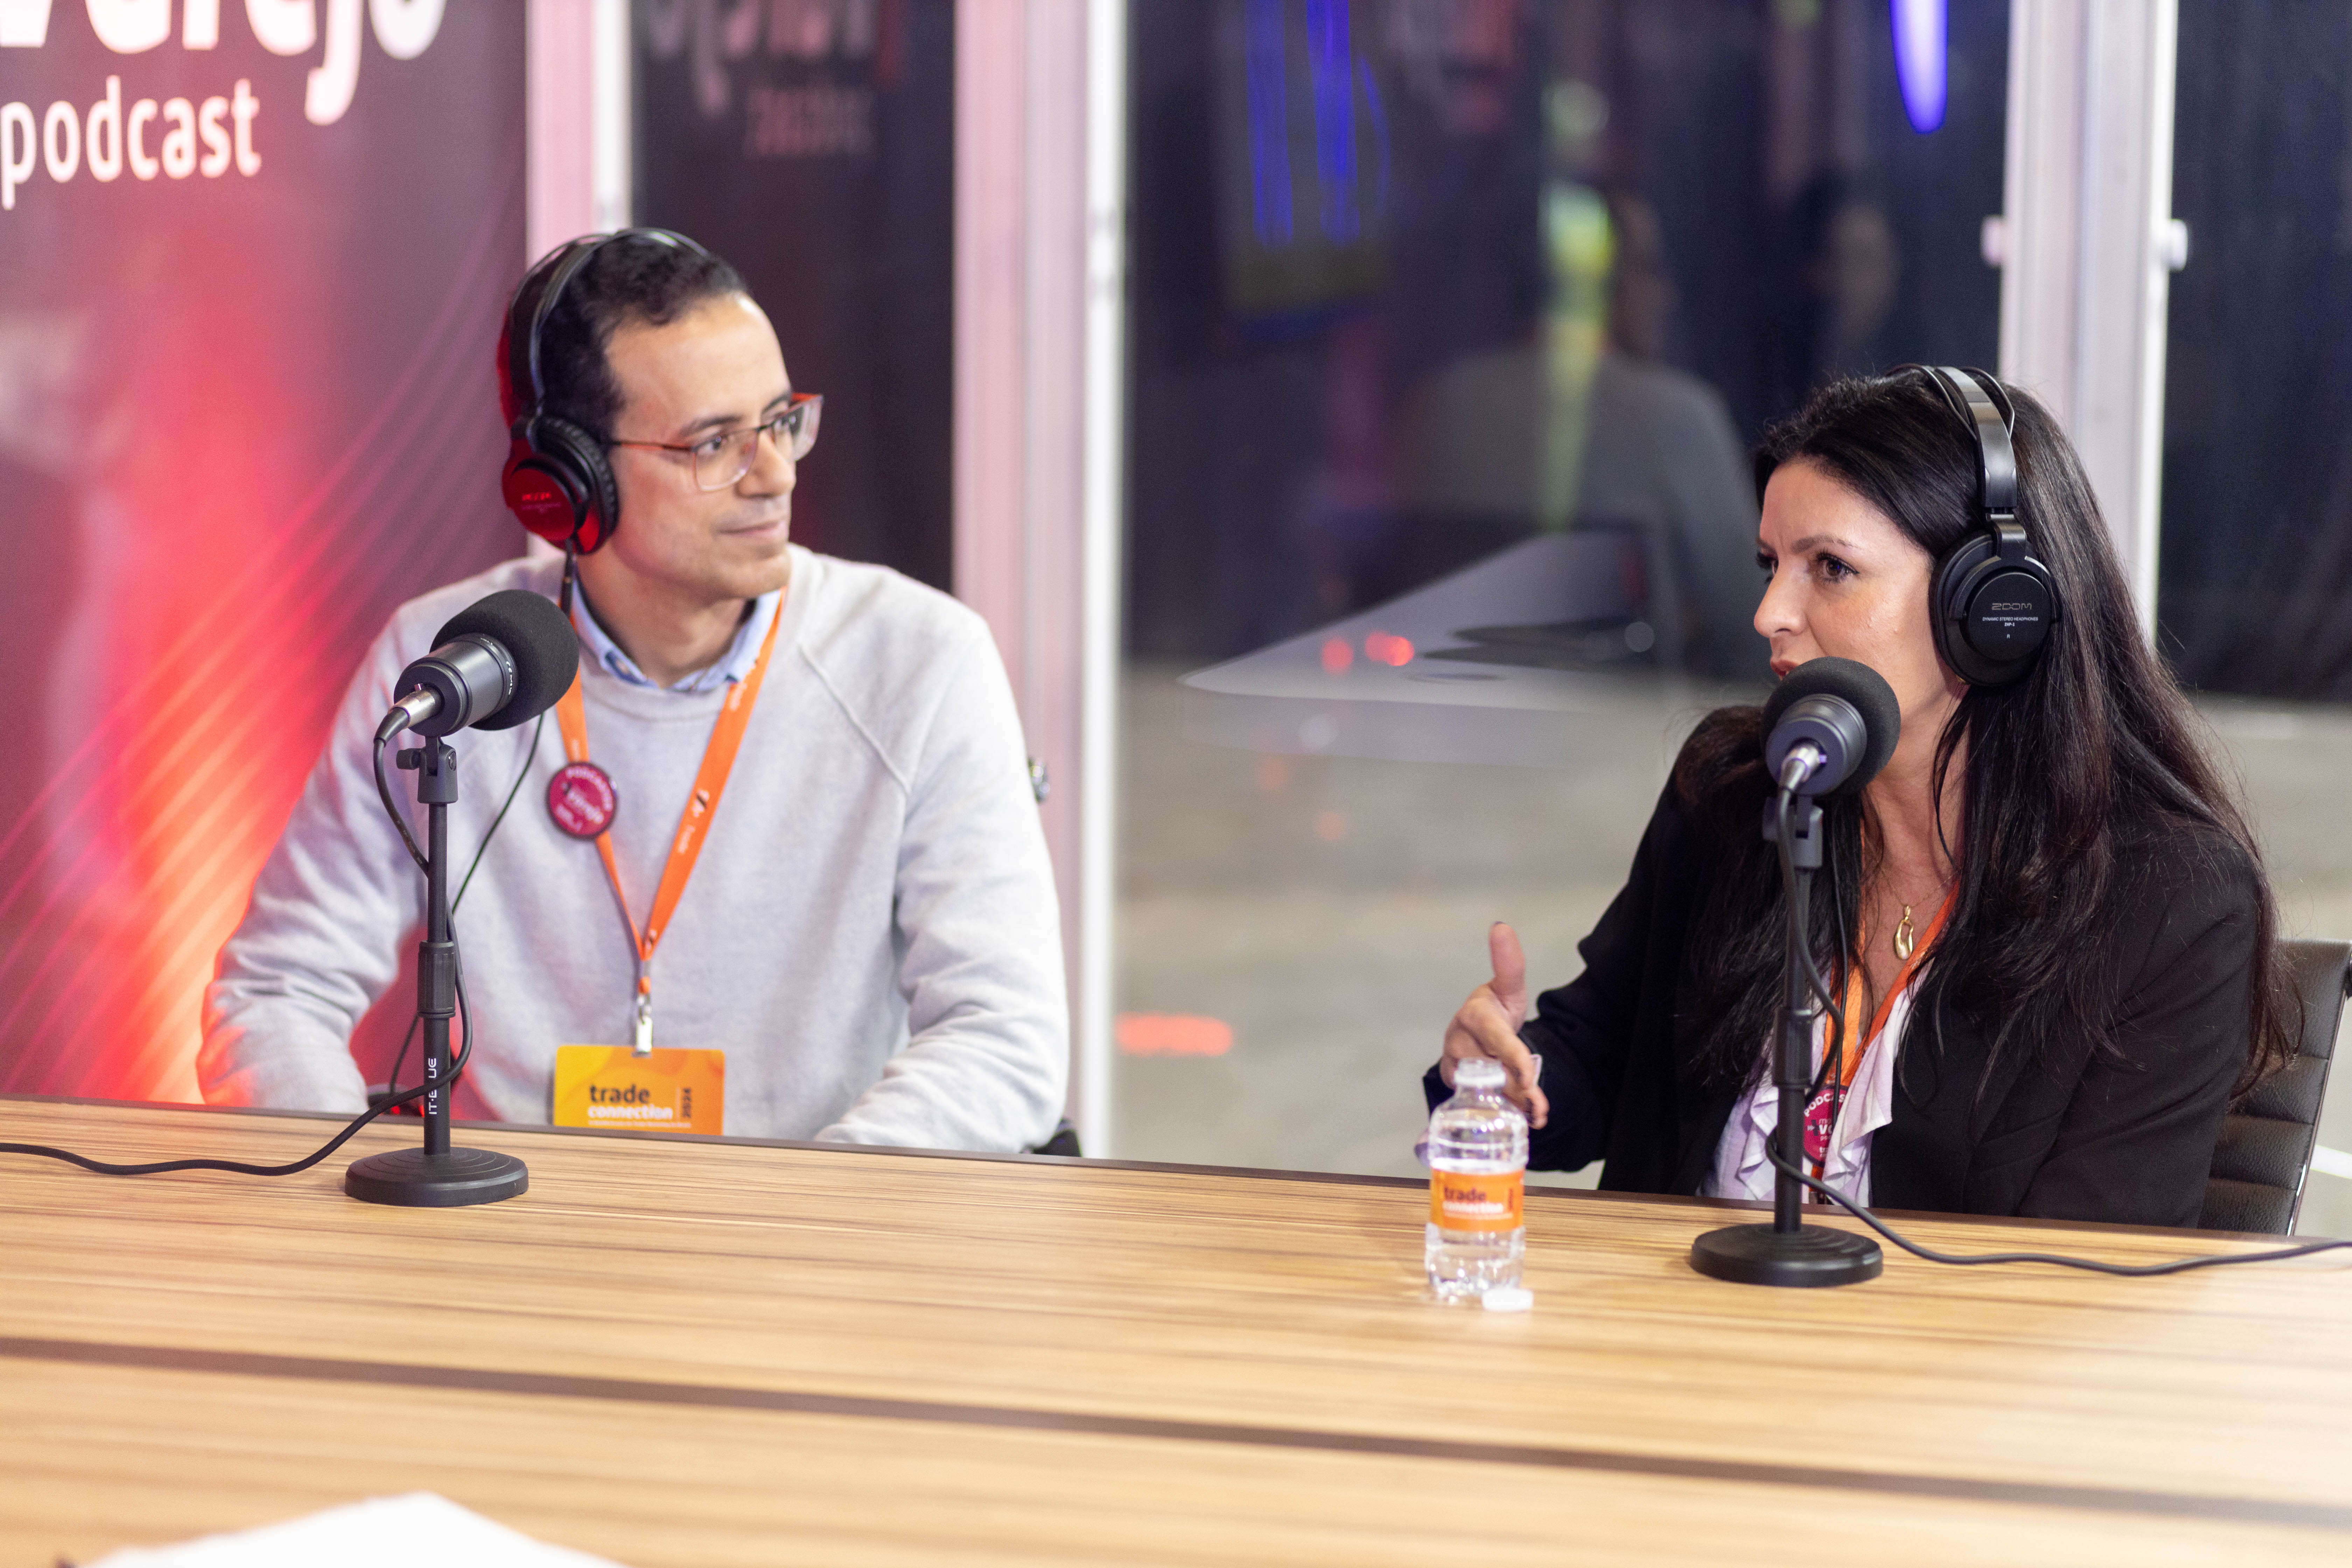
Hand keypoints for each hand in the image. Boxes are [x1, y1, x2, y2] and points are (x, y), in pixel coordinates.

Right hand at [1440, 922, 1547, 1127]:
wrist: (1475, 1034)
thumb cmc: (1494, 1009)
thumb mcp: (1508, 987)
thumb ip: (1509, 963)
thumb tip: (1501, 926)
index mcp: (1475, 1016)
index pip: (1496, 1039)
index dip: (1513, 1059)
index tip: (1530, 1079)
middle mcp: (1459, 1043)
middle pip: (1493, 1071)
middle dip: (1517, 1088)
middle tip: (1538, 1104)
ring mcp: (1455, 1066)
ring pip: (1488, 1091)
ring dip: (1514, 1105)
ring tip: (1537, 1113)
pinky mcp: (1455, 1086)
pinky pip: (1479, 1104)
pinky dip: (1503, 1114)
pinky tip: (1526, 1119)